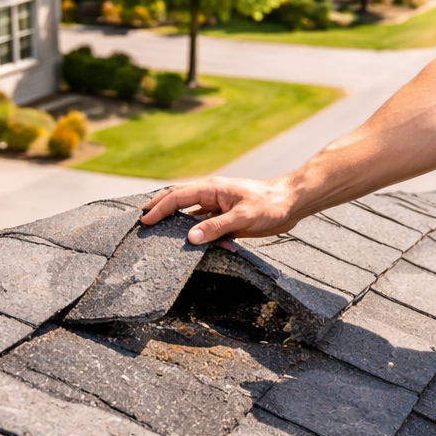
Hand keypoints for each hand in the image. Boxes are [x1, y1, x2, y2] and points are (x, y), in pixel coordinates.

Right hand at [140, 177, 300, 243]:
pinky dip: (200, 236)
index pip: (178, 197)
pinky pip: (207, 227)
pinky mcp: (227, 219)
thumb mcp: (243, 217)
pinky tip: (196, 246)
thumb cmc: (270, 204)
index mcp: (213, 189)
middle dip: (161, 209)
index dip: (160, 208)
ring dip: (178, 225)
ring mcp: (219, 208)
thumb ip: (216, 227)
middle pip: (180, 201)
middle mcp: (212, 197)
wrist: (291, 203)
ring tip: (161, 235)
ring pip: (192, 216)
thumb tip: (190, 238)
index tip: (145, 220)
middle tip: (143, 221)